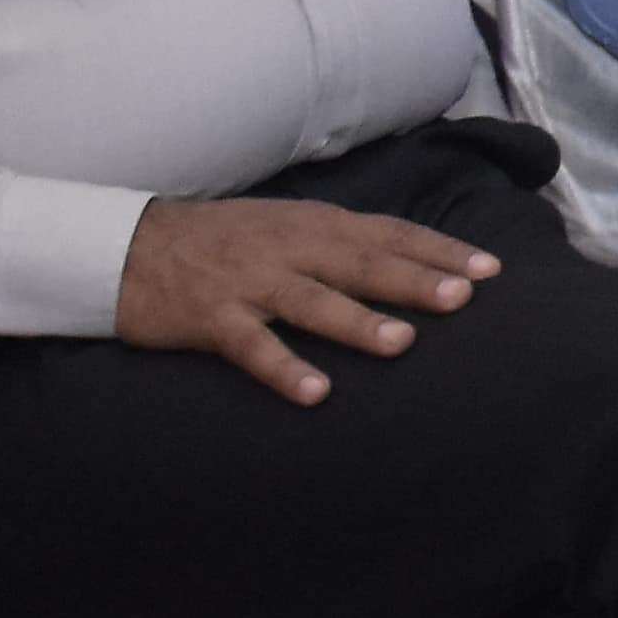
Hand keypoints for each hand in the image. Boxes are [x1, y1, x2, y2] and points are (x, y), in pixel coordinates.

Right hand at [115, 195, 493, 407]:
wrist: (128, 247)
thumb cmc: (221, 240)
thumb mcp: (285, 226)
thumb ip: (340, 242)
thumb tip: (407, 259)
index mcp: (313, 224)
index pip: (388, 233)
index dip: (438, 250)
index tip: (489, 269)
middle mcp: (288, 247)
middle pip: (361, 262)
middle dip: (414, 279)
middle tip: (464, 297)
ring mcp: (250, 282)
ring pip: (312, 301)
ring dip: (358, 322)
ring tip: (404, 343)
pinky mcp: (212, 317)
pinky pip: (253, 346)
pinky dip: (284, 368)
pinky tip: (315, 393)